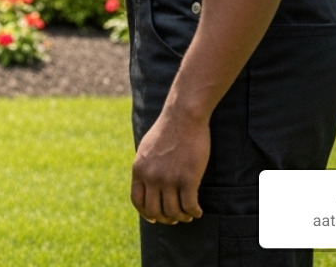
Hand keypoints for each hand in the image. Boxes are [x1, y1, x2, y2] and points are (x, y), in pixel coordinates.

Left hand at [130, 109, 208, 224]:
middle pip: (155, 210)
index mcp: (139, 169)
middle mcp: (152, 177)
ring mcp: (169, 179)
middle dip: (165, 219)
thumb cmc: (168, 130)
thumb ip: (145, 167)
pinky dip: (194, 212)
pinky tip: (198, 211)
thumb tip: (146, 184)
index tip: (155, 218)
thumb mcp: (147, 149)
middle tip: (175, 219)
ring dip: (182, 217)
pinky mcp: (188, 178)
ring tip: (189, 215)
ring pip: (173, 211)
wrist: (183, 116)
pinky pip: (189, 206)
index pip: (137, 201)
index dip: (146, 213)